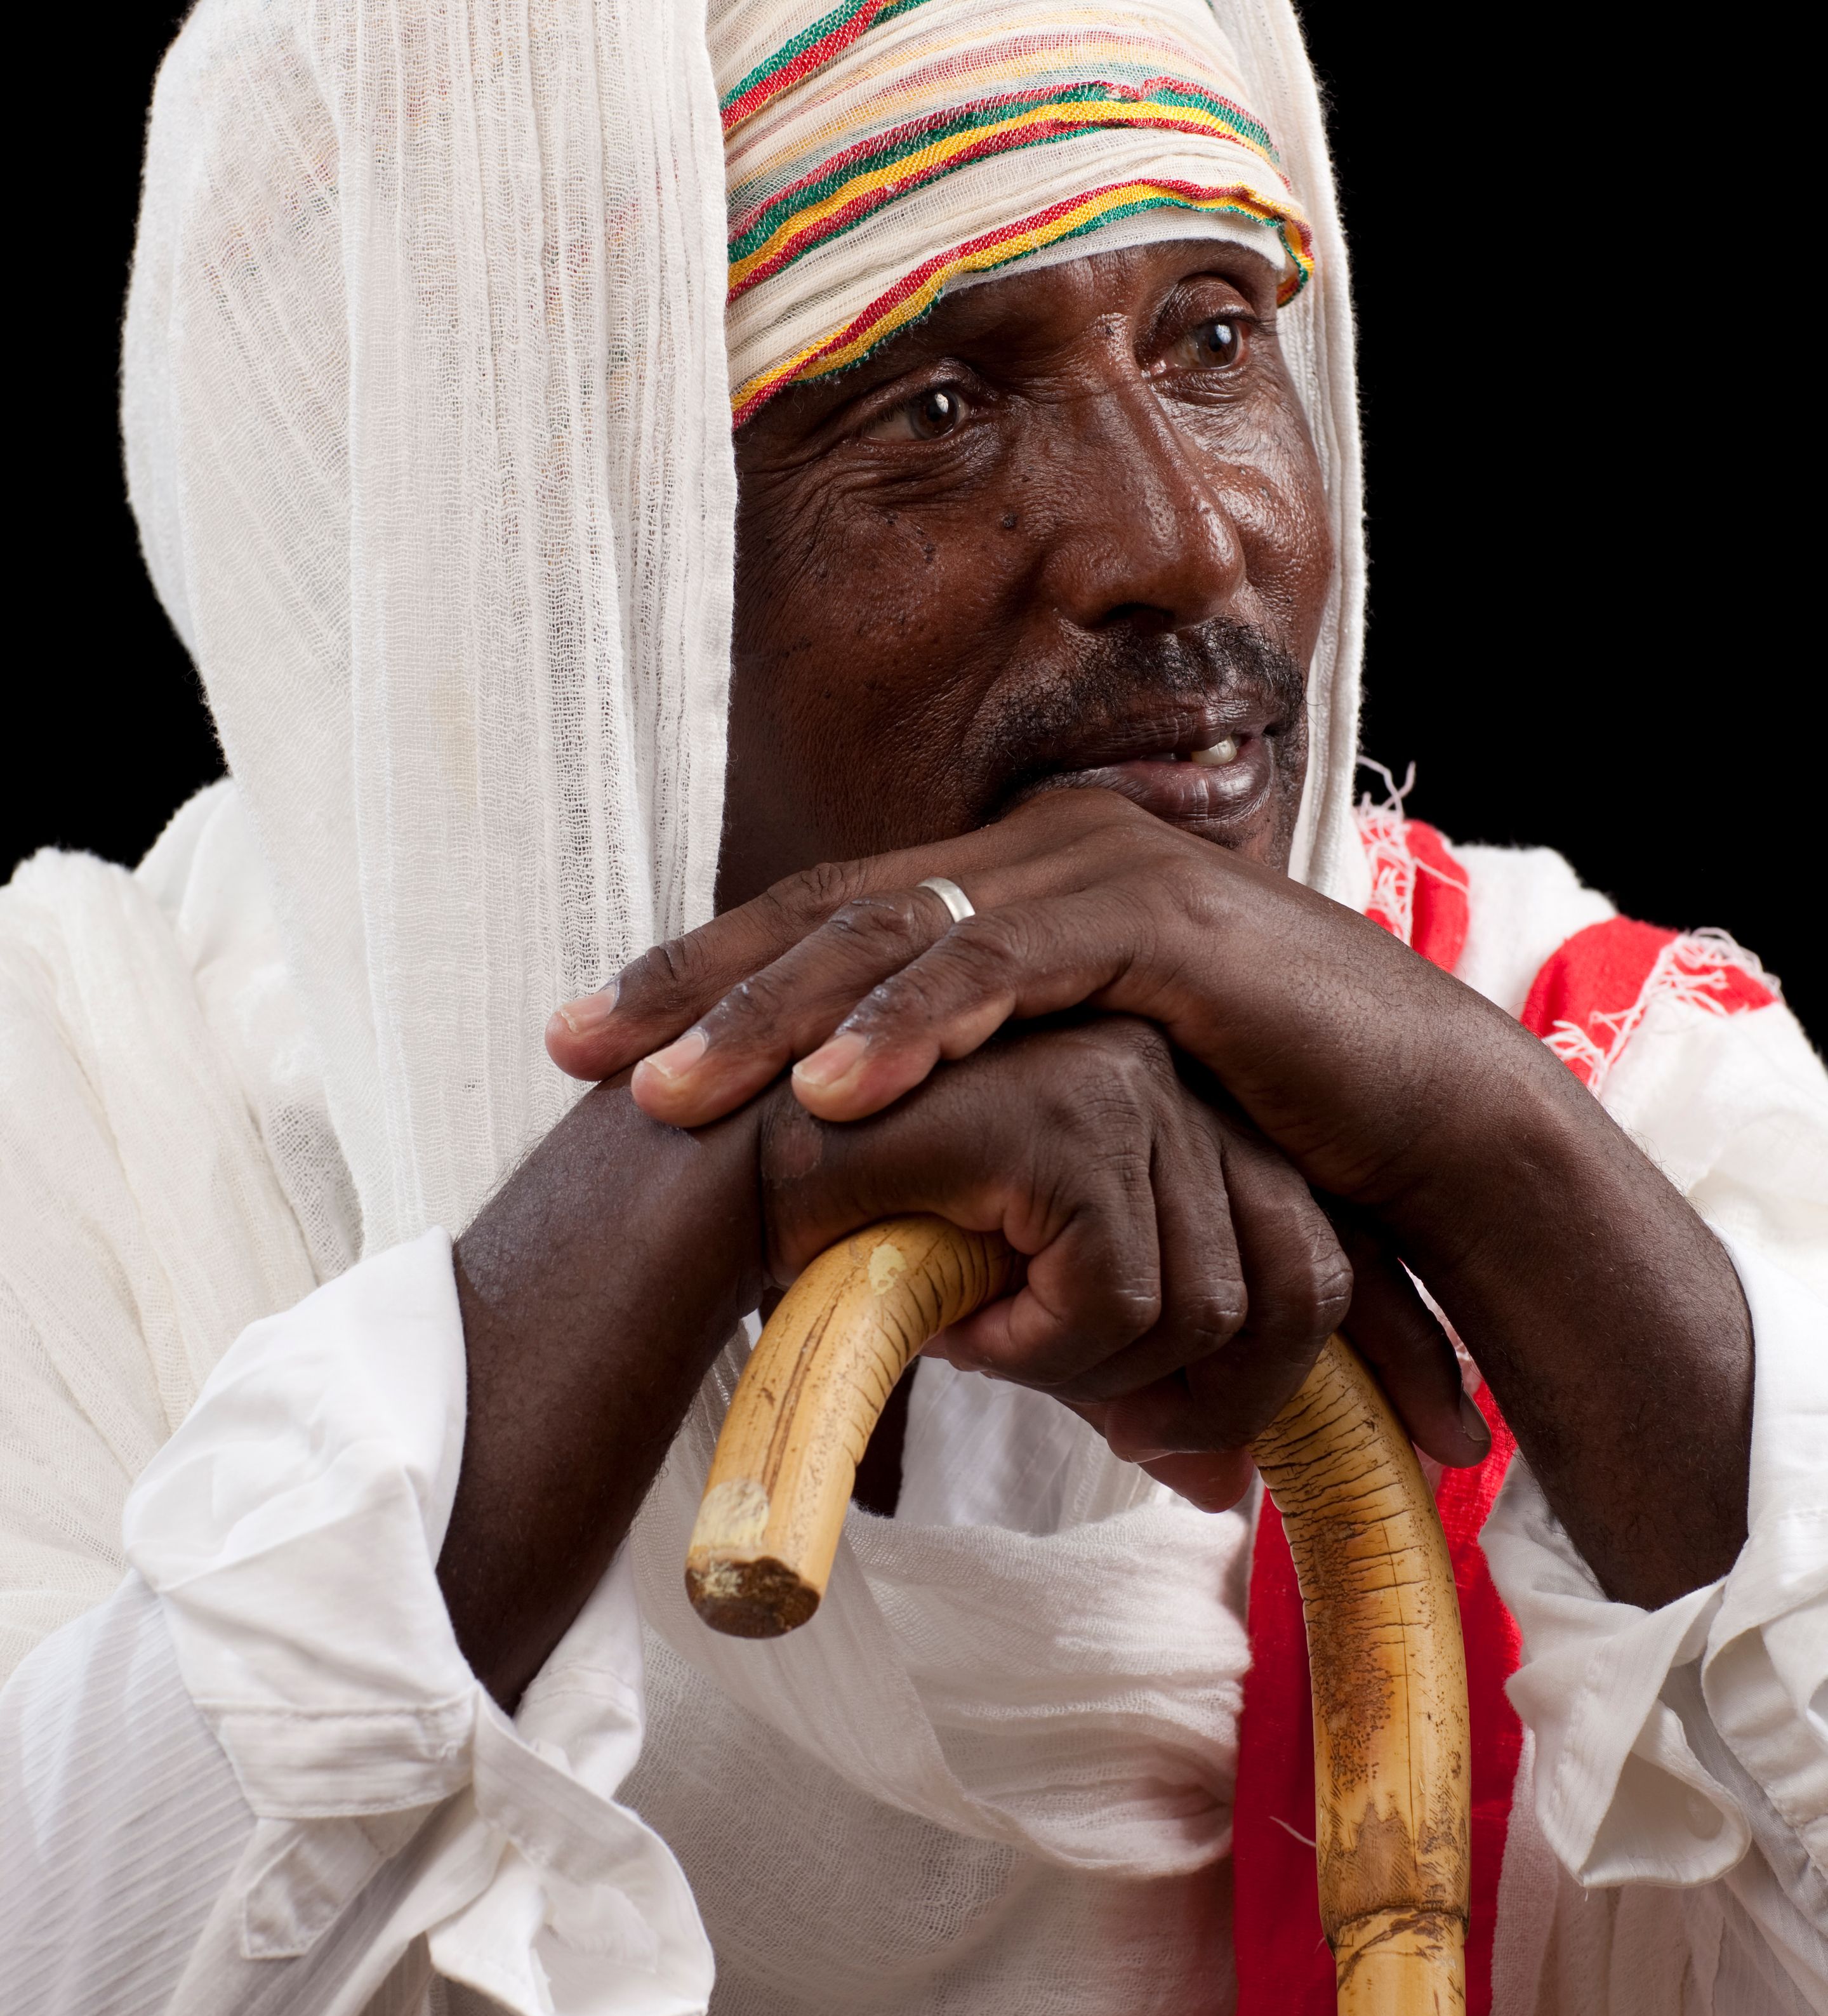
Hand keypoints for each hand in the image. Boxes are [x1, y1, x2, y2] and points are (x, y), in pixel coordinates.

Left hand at [548, 788, 1755, 1605]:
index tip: (585, 1044)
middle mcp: (1044, 854)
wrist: (1428, 1128)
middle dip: (694, 986)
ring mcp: (1102, 874)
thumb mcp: (1080, 1101)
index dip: (701, 977)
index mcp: (1013, 886)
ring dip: (770, 1014)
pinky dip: (913, 1028)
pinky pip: (1008, 971)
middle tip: (573, 1052)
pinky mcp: (1163, 924)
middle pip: (831, 912)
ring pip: (898, 933)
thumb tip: (860, 1161)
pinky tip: (828, 1088)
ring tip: (667, 1089)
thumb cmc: (1248, 1128)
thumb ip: (977, 1095)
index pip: (827, 923)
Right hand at [756, 1017, 1475, 1506]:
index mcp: (1175, 1104)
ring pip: (1213, 1306)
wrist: (703, 1201)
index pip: (1331, 1238)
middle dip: (1238, 1407)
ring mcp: (1128, 1075)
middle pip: (1301, 1286)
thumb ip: (1137, 1366)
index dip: (1393, 1350)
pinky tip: (958, 1311)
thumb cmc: (849, 1252)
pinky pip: (1123, 1294)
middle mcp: (1172, 1075)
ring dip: (1093, 1373)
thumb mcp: (1033, 1317)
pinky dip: (1037, 1343)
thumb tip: (1225, 1479)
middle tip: (1151, 1459)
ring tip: (991, 1337)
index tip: (1443, 1443)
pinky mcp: (1074, 1107)